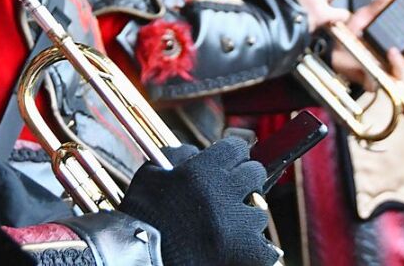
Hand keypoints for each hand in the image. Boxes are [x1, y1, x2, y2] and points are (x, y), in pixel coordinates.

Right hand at [119, 137, 277, 265]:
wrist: (138, 257)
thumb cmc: (143, 216)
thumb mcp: (152, 172)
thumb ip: (178, 154)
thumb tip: (198, 151)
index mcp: (203, 171)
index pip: (238, 147)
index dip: (233, 154)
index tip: (230, 162)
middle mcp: (224, 193)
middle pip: (255, 174)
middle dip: (245, 180)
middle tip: (231, 192)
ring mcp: (236, 224)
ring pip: (260, 212)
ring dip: (246, 216)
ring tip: (228, 226)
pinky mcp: (243, 253)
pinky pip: (265, 248)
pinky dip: (256, 249)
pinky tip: (241, 248)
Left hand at [331, 0, 403, 86]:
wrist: (330, 46)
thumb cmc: (350, 33)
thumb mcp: (365, 16)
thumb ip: (379, 4)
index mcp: (393, 45)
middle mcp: (391, 60)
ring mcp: (381, 72)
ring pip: (399, 73)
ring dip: (399, 63)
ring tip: (392, 51)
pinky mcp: (370, 82)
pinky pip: (380, 82)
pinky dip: (380, 74)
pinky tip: (377, 64)